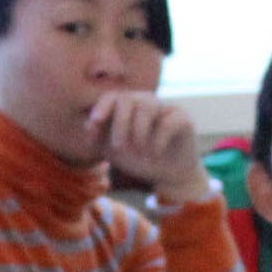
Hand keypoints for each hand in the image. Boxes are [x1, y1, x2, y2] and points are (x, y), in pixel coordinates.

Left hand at [89, 91, 214, 207]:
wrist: (168, 175)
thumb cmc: (139, 159)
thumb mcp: (113, 151)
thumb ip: (98, 138)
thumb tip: (88, 125)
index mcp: (127, 107)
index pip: (112, 96)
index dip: (101, 108)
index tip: (94, 123)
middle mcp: (146, 102)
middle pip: (128, 98)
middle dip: (119, 124)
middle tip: (119, 147)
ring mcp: (165, 108)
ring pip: (147, 106)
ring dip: (138, 132)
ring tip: (139, 153)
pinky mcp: (183, 119)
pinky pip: (168, 122)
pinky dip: (158, 141)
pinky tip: (155, 155)